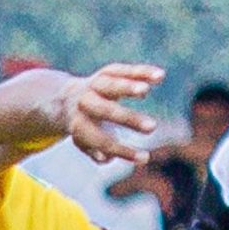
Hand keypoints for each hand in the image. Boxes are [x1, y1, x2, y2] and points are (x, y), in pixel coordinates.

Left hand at [48, 63, 162, 165]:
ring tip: (146, 90)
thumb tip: (106, 158)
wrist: (67, 98)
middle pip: (105, 110)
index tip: (145, 158)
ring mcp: (95, 85)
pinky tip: (160, 75)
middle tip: (152, 128)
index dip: (122, 150)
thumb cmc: (85, 127)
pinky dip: (142, 72)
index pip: (101, 140)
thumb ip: (95, 151)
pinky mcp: (107, 72)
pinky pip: (125, 70)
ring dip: (128, 87)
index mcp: (79, 124)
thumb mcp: (85, 142)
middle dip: (128, 118)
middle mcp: (85, 103)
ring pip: (111, 84)